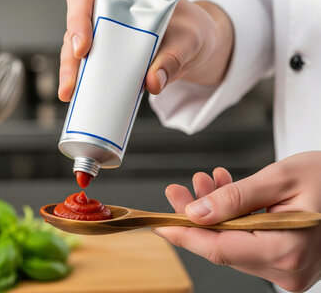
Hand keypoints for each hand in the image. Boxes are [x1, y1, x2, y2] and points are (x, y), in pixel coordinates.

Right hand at [58, 0, 233, 101]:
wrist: (197, 47)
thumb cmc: (191, 31)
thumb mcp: (189, 40)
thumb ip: (173, 58)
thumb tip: (153, 82)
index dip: (78, 17)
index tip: (84, 45)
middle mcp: (107, 8)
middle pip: (76, 25)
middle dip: (70, 54)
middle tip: (72, 80)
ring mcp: (103, 32)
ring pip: (75, 48)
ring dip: (70, 72)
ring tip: (70, 93)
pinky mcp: (104, 54)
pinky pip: (86, 65)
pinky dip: (81, 81)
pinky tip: (76, 95)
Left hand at [155, 151, 320, 291]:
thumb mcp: (279, 178)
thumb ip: (235, 197)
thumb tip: (196, 212)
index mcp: (287, 250)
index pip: (220, 248)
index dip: (184, 235)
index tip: (159, 224)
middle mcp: (288, 268)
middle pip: (222, 245)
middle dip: (196, 217)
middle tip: (177, 191)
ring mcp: (289, 269)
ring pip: (232, 243)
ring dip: (214, 214)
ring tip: (206, 182)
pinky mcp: (287, 262)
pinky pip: (247, 242)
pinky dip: (231, 219)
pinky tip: (224, 194)